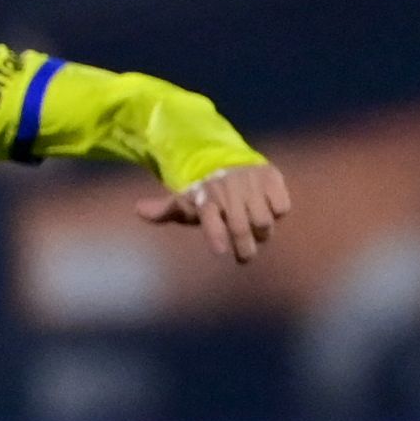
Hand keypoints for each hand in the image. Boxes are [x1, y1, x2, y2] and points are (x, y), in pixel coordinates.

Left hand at [138, 160, 290, 263]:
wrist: (231, 163)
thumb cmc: (205, 193)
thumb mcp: (184, 202)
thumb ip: (164, 210)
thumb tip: (138, 209)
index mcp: (204, 198)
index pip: (210, 219)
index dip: (216, 234)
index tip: (220, 251)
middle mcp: (227, 189)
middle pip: (241, 227)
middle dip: (244, 247)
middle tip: (245, 258)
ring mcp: (250, 182)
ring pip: (263, 219)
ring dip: (262, 232)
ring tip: (258, 232)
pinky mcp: (271, 176)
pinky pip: (281, 206)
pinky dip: (277, 212)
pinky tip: (268, 210)